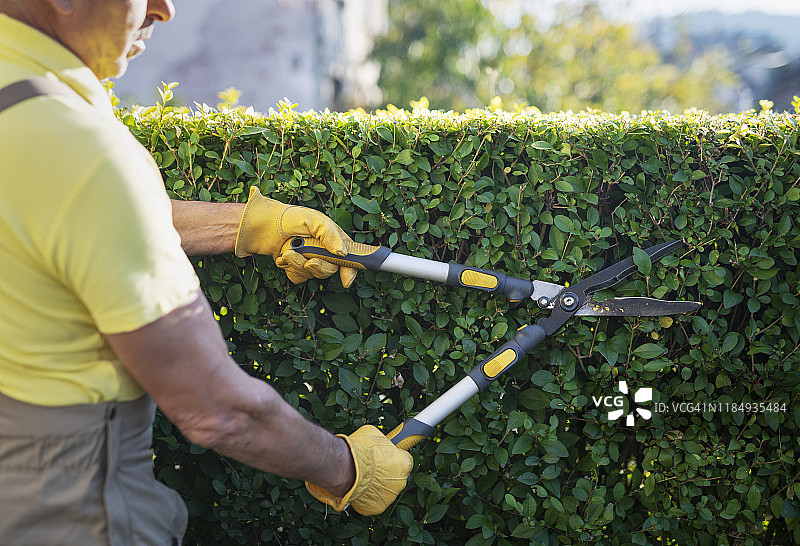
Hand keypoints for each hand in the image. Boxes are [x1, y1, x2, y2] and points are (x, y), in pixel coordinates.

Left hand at [234, 187, 357, 286]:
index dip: (350, 270)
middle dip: (319, 267)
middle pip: (330, 269)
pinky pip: (299, 278)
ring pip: (312, 275)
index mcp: (332, 239)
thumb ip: (330, 235)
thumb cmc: (290, 218)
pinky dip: (290, 269)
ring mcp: (309, 260)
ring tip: (288, 252)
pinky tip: (284, 257)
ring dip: (299, 264)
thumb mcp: (314, 220)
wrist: (262, 225)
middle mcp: (323, 251)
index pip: (349, 257)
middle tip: (309, 261)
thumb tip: (342, 253)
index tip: (347, 279)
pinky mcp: (296, 268)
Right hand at [306, 425, 413, 515]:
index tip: (387, 456)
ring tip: (362, 478)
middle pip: (396, 477)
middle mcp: (401, 482)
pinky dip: (367, 497)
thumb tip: (381, 441)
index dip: (395, 457)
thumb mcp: (374, 435)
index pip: (405, 460)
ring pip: (385, 490)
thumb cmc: (361, 451)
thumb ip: (382, 441)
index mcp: (404, 463)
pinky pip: (374, 501)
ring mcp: (390, 497)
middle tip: (372, 467)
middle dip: (386, 473)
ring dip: (377, 486)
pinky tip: (359, 488)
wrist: (345, 469)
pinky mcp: (378, 508)